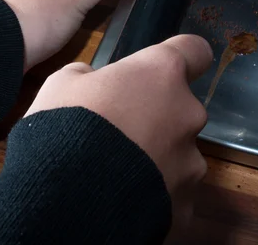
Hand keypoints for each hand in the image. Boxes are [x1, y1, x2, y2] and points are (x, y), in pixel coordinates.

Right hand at [25, 34, 212, 233]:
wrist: (65, 201)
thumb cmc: (65, 126)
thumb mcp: (63, 83)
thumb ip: (91, 77)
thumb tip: (94, 84)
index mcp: (162, 74)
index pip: (195, 51)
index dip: (183, 56)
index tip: (165, 69)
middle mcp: (187, 113)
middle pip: (180, 107)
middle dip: (157, 117)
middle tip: (119, 132)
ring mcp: (191, 162)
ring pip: (179, 153)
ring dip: (157, 158)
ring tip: (118, 174)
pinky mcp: (186, 206)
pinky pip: (172, 193)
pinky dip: (154, 195)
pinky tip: (124, 201)